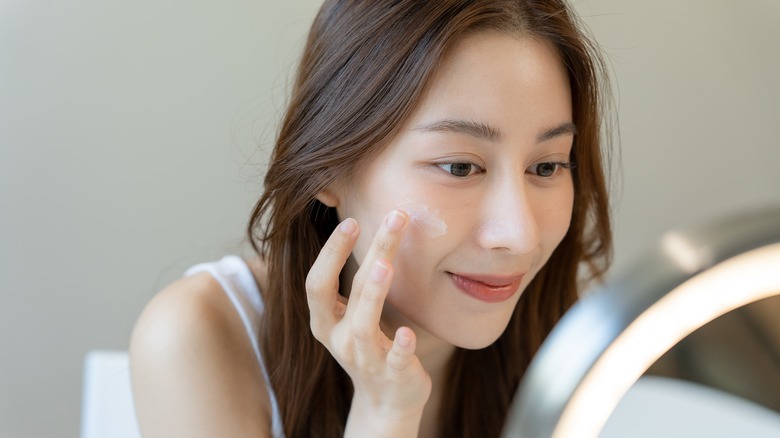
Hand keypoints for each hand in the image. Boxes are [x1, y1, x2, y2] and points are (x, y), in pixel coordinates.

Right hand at [305, 210, 431, 435]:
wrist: (386, 401)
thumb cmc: (370, 345)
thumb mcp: (353, 314)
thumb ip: (358, 280)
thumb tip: (377, 227)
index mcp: (325, 321)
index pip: (317, 283)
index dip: (331, 252)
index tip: (352, 221)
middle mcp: (339, 339)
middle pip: (348, 292)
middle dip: (368, 253)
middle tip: (393, 218)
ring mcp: (365, 358)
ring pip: (362, 326)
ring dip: (372, 294)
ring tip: (385, 265)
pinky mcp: (392, 374)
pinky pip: (394, 361)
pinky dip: (399, 346)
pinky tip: (406, 332)